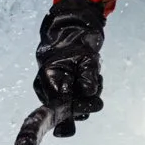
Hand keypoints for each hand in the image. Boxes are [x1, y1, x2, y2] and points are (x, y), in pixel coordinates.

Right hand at [34, 0, 105, 131]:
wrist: (69, 36)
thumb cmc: (77, 44)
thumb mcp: (88, 58)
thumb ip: (88, 76)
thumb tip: (89, 93)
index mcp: (49, 77)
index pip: (61, 104)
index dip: (79, 107)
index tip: (97, 104)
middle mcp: (45, 88)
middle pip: (69, 108)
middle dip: (88, 98)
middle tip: (99, 80)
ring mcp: (50, 92)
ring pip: (74, 106)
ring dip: (88, 96)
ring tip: (95, 76)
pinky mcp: (58, 94)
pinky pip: (75, 101)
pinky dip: (85, 93)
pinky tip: (90, 79)